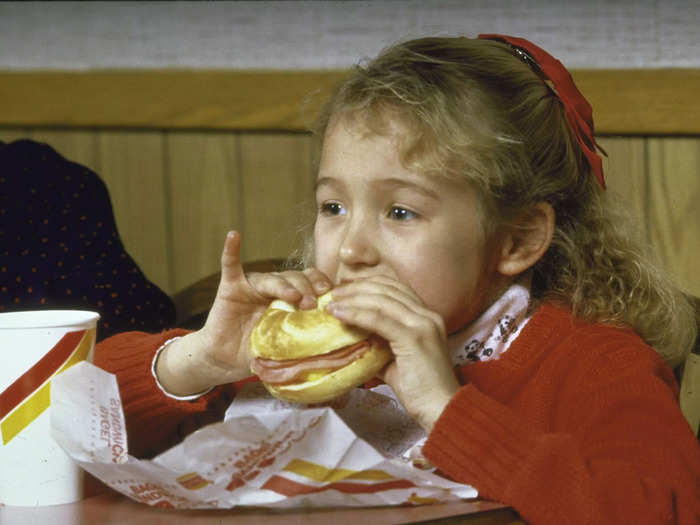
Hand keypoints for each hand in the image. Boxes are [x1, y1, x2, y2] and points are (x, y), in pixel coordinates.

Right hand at [156, 231, 331, 395]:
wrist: (226, 360)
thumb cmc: (260, 352)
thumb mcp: (288, 346)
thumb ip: (306, 340)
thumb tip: (337, 350)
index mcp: (292, 298)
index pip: (312, 283)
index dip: (322, 286)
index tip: (331, 297)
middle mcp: (275, 287)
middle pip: (295, 278)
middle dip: (306, 288)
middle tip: (311, 304)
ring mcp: (252, 286)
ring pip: (272, 277)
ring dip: (284, 285)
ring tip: (293, 296)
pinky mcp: (231, 289)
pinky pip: (230, 266)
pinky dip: (231, 251)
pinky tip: (234, 236)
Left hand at [326, 276, 458, 430]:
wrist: (442, 409)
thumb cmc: (420, 390)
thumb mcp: (396, 361)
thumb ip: (380, 345)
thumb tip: (356, 339)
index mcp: (427, 317)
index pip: (396, 288)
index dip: (369, 284)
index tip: (346, 289)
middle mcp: (428, 315)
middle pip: (387, 289)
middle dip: (357, 287)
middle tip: (334, 293)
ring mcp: (423, 324)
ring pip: (381, 300)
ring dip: (352, 298)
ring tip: (331, 303)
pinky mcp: (415, 338)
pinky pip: (379, 319)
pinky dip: (356, 314)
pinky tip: (339, 314)